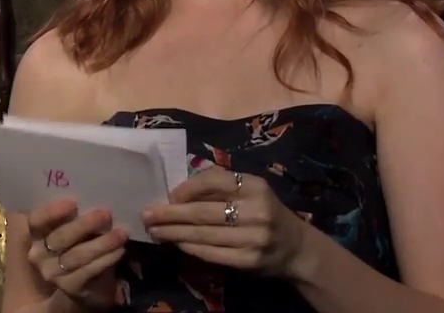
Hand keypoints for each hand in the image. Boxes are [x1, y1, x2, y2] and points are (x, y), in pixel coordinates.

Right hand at [26, 199, 128, 311]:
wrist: (89, 279)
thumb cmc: (81, 241)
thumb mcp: (76, 225)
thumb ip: (77, 213)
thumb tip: (95, 193)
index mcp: (37, 234)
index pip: (37, 221)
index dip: (52, 212)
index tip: (73, 203)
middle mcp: (39, 254)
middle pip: (59, 238)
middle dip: (84, 225)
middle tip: (106, 214)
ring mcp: (53, 273)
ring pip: (76, 256)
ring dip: (102, 243)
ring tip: (121, 233)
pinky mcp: (70, 287)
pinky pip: (88, 271)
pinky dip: (106, 259)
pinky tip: (120, 250)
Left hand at [141, 168, 305, 277]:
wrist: (296, 248)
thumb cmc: (265, 212)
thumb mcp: (251, 191)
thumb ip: (221, 187)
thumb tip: (178, 193)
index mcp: (256, 186)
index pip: (214, 181)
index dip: (187, 189)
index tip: (168, 196)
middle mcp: (257, 210)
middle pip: (203, 212)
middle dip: (171, 214)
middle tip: (147, 215)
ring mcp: (254, 238)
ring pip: (204, 235)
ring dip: (174, 233)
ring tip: (155, 230)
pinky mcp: (249, 261)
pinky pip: (211, 253)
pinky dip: (190, 247)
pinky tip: (176, 243)